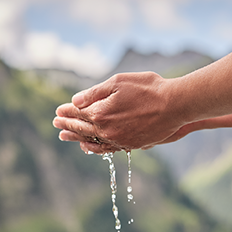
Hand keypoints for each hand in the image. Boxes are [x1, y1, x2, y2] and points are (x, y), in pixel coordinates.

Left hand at [53, 72, 186, 152]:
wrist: (176, 105)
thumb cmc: (149, 88)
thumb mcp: (119, 82)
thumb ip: (95, 93)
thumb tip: (75, 101)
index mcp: (101, 113)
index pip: (78, 112)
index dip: (67, 110)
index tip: (57, 110)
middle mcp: (107, 130)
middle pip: (82, 127)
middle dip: (67, 124)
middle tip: (56, 122)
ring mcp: (119, 140)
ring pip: (91, 141)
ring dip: (76, 137)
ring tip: (64, 136)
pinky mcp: (130, 145)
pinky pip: (106, 149)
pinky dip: (94, 147)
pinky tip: (88, 146)